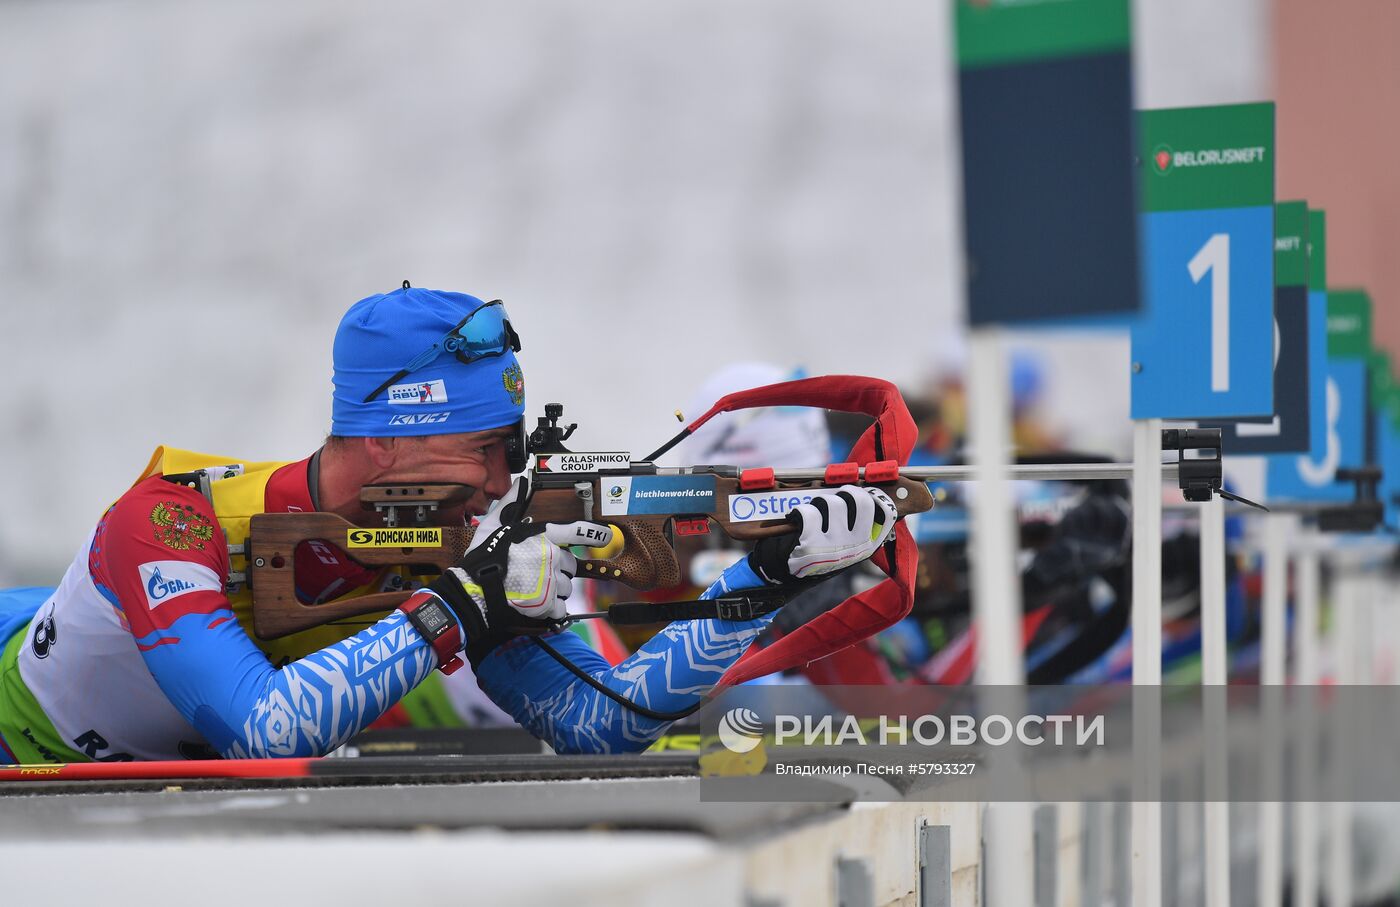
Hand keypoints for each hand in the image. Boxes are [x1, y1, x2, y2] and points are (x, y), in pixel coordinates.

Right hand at [429, 477, 613, 664]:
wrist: (473, 592)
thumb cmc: (482, 559)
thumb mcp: (493, 525)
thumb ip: (511, 503)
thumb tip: (520, 483)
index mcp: (542, 536)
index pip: (579, 531)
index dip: (595, 534)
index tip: (605, 536)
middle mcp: (551, 556)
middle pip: (569, 564)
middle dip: (557, 569)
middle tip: (536, 572)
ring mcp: (550, 581)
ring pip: (565, 587)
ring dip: (553, 589)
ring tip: (531, 588)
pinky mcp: (547, 604)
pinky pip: (559, 607)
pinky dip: (549, 608)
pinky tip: (533, 603)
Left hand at [749, 484, 896, 583]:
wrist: (788, 576)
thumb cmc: (819, 552)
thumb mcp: (846, 546)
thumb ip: (857, 525)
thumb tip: (866, 491)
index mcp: (868, 544)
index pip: (885, 512)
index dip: (872, 495)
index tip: (860, 492)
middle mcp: (856, 546)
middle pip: (860, 500)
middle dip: (844, 492)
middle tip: (834, 498)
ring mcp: (834, 546)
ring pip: (831, 503)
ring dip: (818, 501)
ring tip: (813, 511)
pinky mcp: (811, 545)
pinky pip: (808, 512)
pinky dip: (799, 511)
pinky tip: (796, 517)